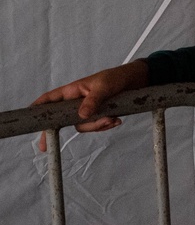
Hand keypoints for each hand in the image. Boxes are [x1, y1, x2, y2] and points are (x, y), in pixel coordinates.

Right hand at [31, 62, 147, 150]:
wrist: (136, 81)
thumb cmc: (116, 78)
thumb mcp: (104, 87)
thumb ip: (93, 100)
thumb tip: (81, 116)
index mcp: (73, 91)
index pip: (50, 99)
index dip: (38, 108)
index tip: (28, 117)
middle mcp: (77, 102)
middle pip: (62, 119)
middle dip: (54, 131)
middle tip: (43, 146)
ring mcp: (87, 110)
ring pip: (82, 125)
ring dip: (97, 125)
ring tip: (112, 118)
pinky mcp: (99, 115)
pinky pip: (96, 126)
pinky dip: (106, 126)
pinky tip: (116, 120)